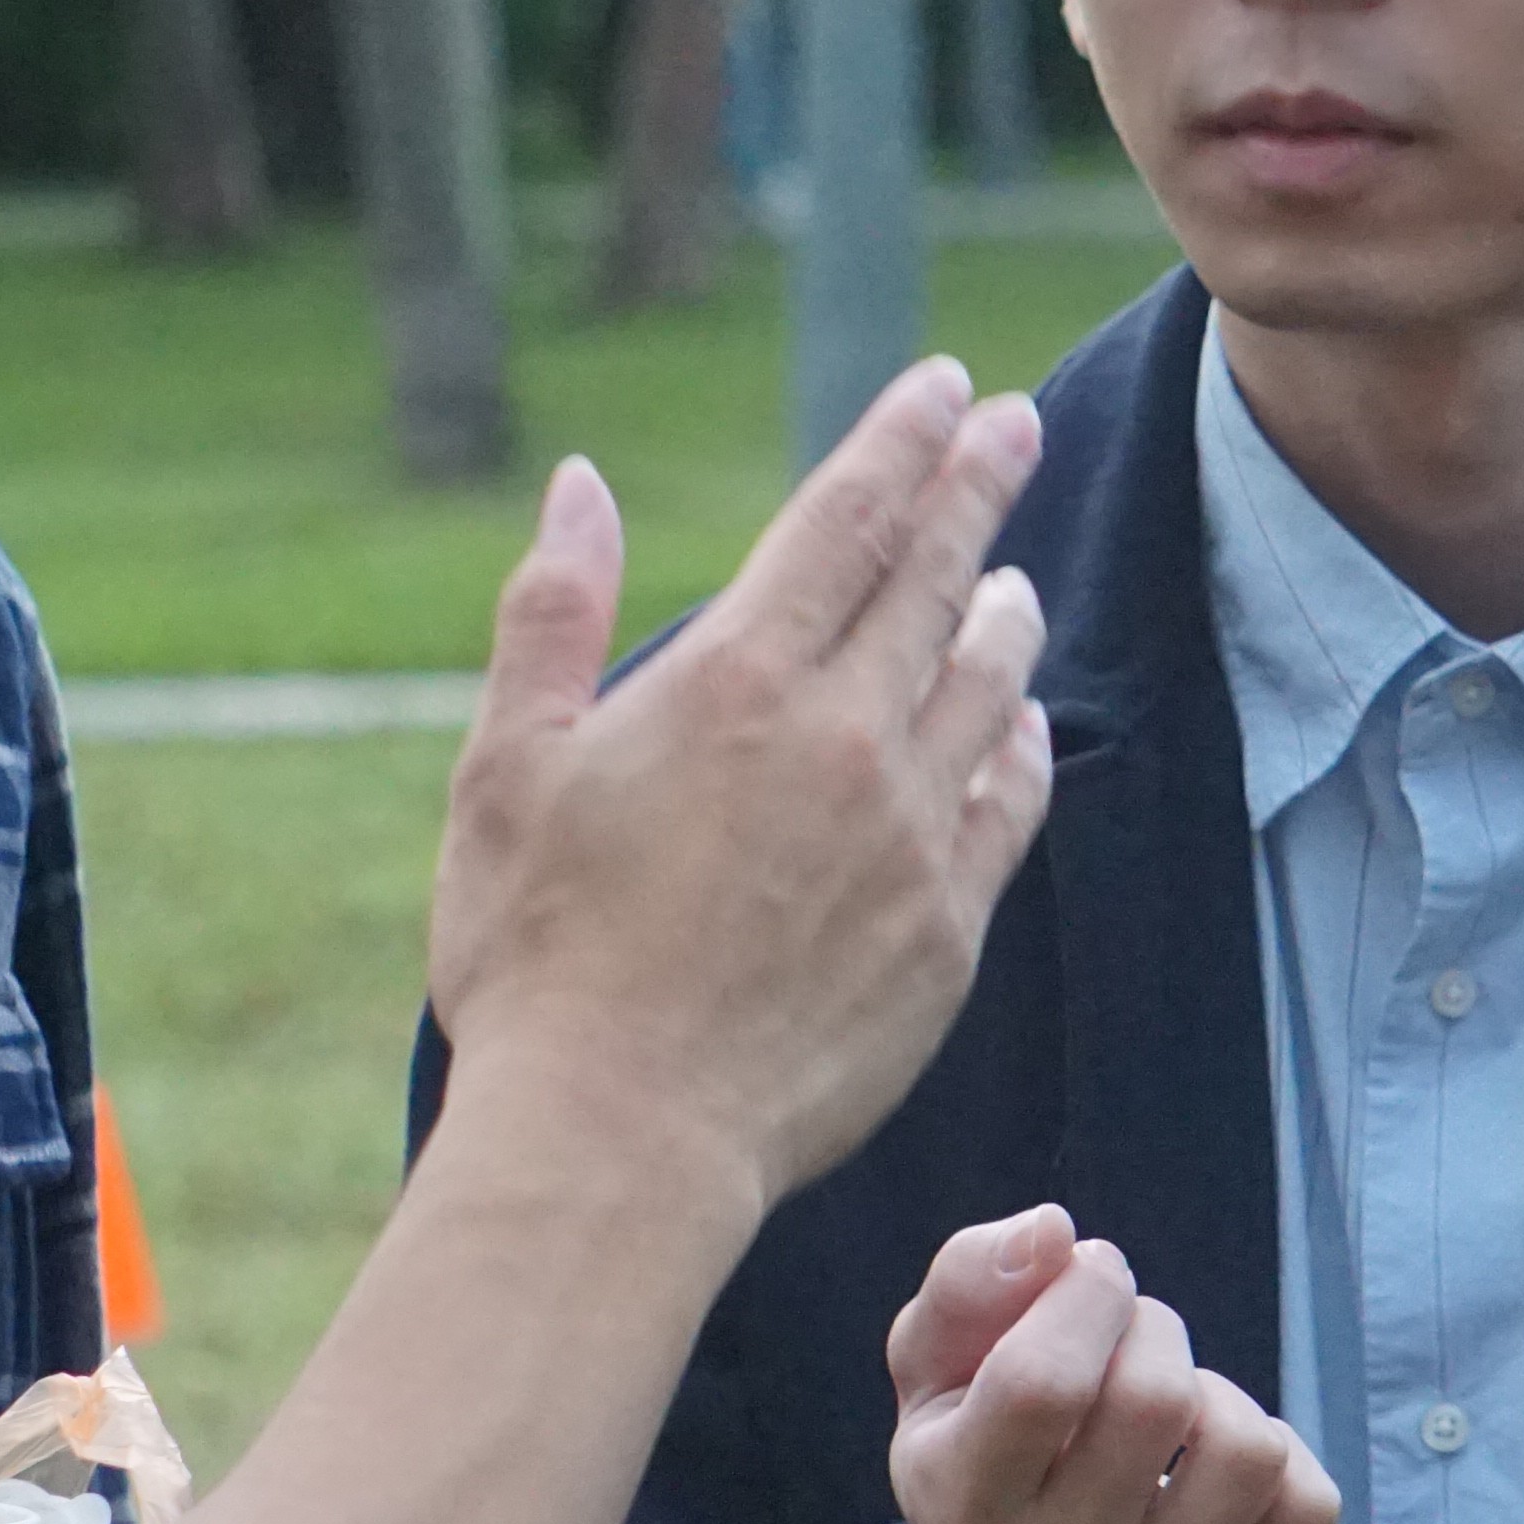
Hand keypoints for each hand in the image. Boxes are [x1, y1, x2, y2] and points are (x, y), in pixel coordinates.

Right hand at [426, 361, 1056, 1212]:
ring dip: (1003, 615)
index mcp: (732, 680)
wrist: (621, 1135)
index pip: (845, 519)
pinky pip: (1007, 806)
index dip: (901, 440)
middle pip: (933, 578)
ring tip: (1011, 581)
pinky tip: (1017, 724)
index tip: (946, 388)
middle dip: (978, 487)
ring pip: (987, 684)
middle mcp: (841, 738)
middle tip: (1016, 425)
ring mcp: (907, 834)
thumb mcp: (505, 768)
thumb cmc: (536, 957)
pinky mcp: (946, 929)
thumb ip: (552, 613)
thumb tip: (578, 482)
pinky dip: (1018, 745)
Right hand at [880, 1207, 1340, 1523]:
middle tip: (1127, 1348)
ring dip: (1218, 1393)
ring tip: (1174, 1413)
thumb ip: (971, 1279)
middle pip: (1153, 1398)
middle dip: (1153, 1330)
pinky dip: (1278, 1450)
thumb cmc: (988, 1440)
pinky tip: (1215, 1471)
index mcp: (955, 1511)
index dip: (1087, 1294)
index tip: (1092, 1278)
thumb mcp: (941, 1358)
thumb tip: (1055, 1234)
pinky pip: (1309, 1500)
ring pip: (1246, 1447)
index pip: (1041, 1381)